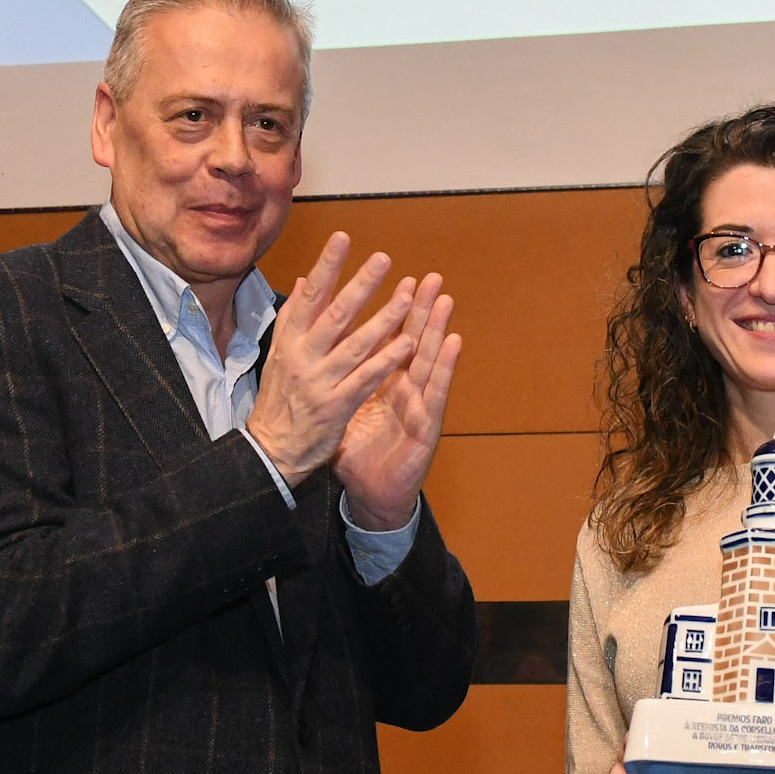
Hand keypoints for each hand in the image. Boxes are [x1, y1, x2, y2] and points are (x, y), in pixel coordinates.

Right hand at [244, 234, 421, 484]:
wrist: (271, 450)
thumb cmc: (279, 399)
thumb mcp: (278, 355)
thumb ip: (293, 318)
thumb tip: (301, 280)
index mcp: (288, 341)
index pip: (309, 296)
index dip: (326, 266)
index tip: (342, 238)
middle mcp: (302, 357)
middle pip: (334, 314)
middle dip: (360, 285)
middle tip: (383, 259)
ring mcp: (320, 381)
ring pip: (355, 344)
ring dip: (383, 319)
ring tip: (408, 298)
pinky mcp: (336, 405)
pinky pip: (366, 378)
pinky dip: (386, 361)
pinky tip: (407, 344)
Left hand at [335, 275, 460, 528]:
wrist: (371, 497)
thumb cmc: (359, 456)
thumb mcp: (343, 411)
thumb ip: (338, 380)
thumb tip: (320, 354)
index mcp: (382, 385)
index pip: (389, 343)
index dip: (395, 313)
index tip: (399, 279)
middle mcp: (403, 391)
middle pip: (413, 343)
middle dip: (422, 310)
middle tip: (431, 276)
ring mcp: (417, 407)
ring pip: (428, 361)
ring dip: (438, 327)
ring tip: (446, 298)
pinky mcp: (426, 427)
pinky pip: (435, 393)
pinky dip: (444, 366)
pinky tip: (454, 342)